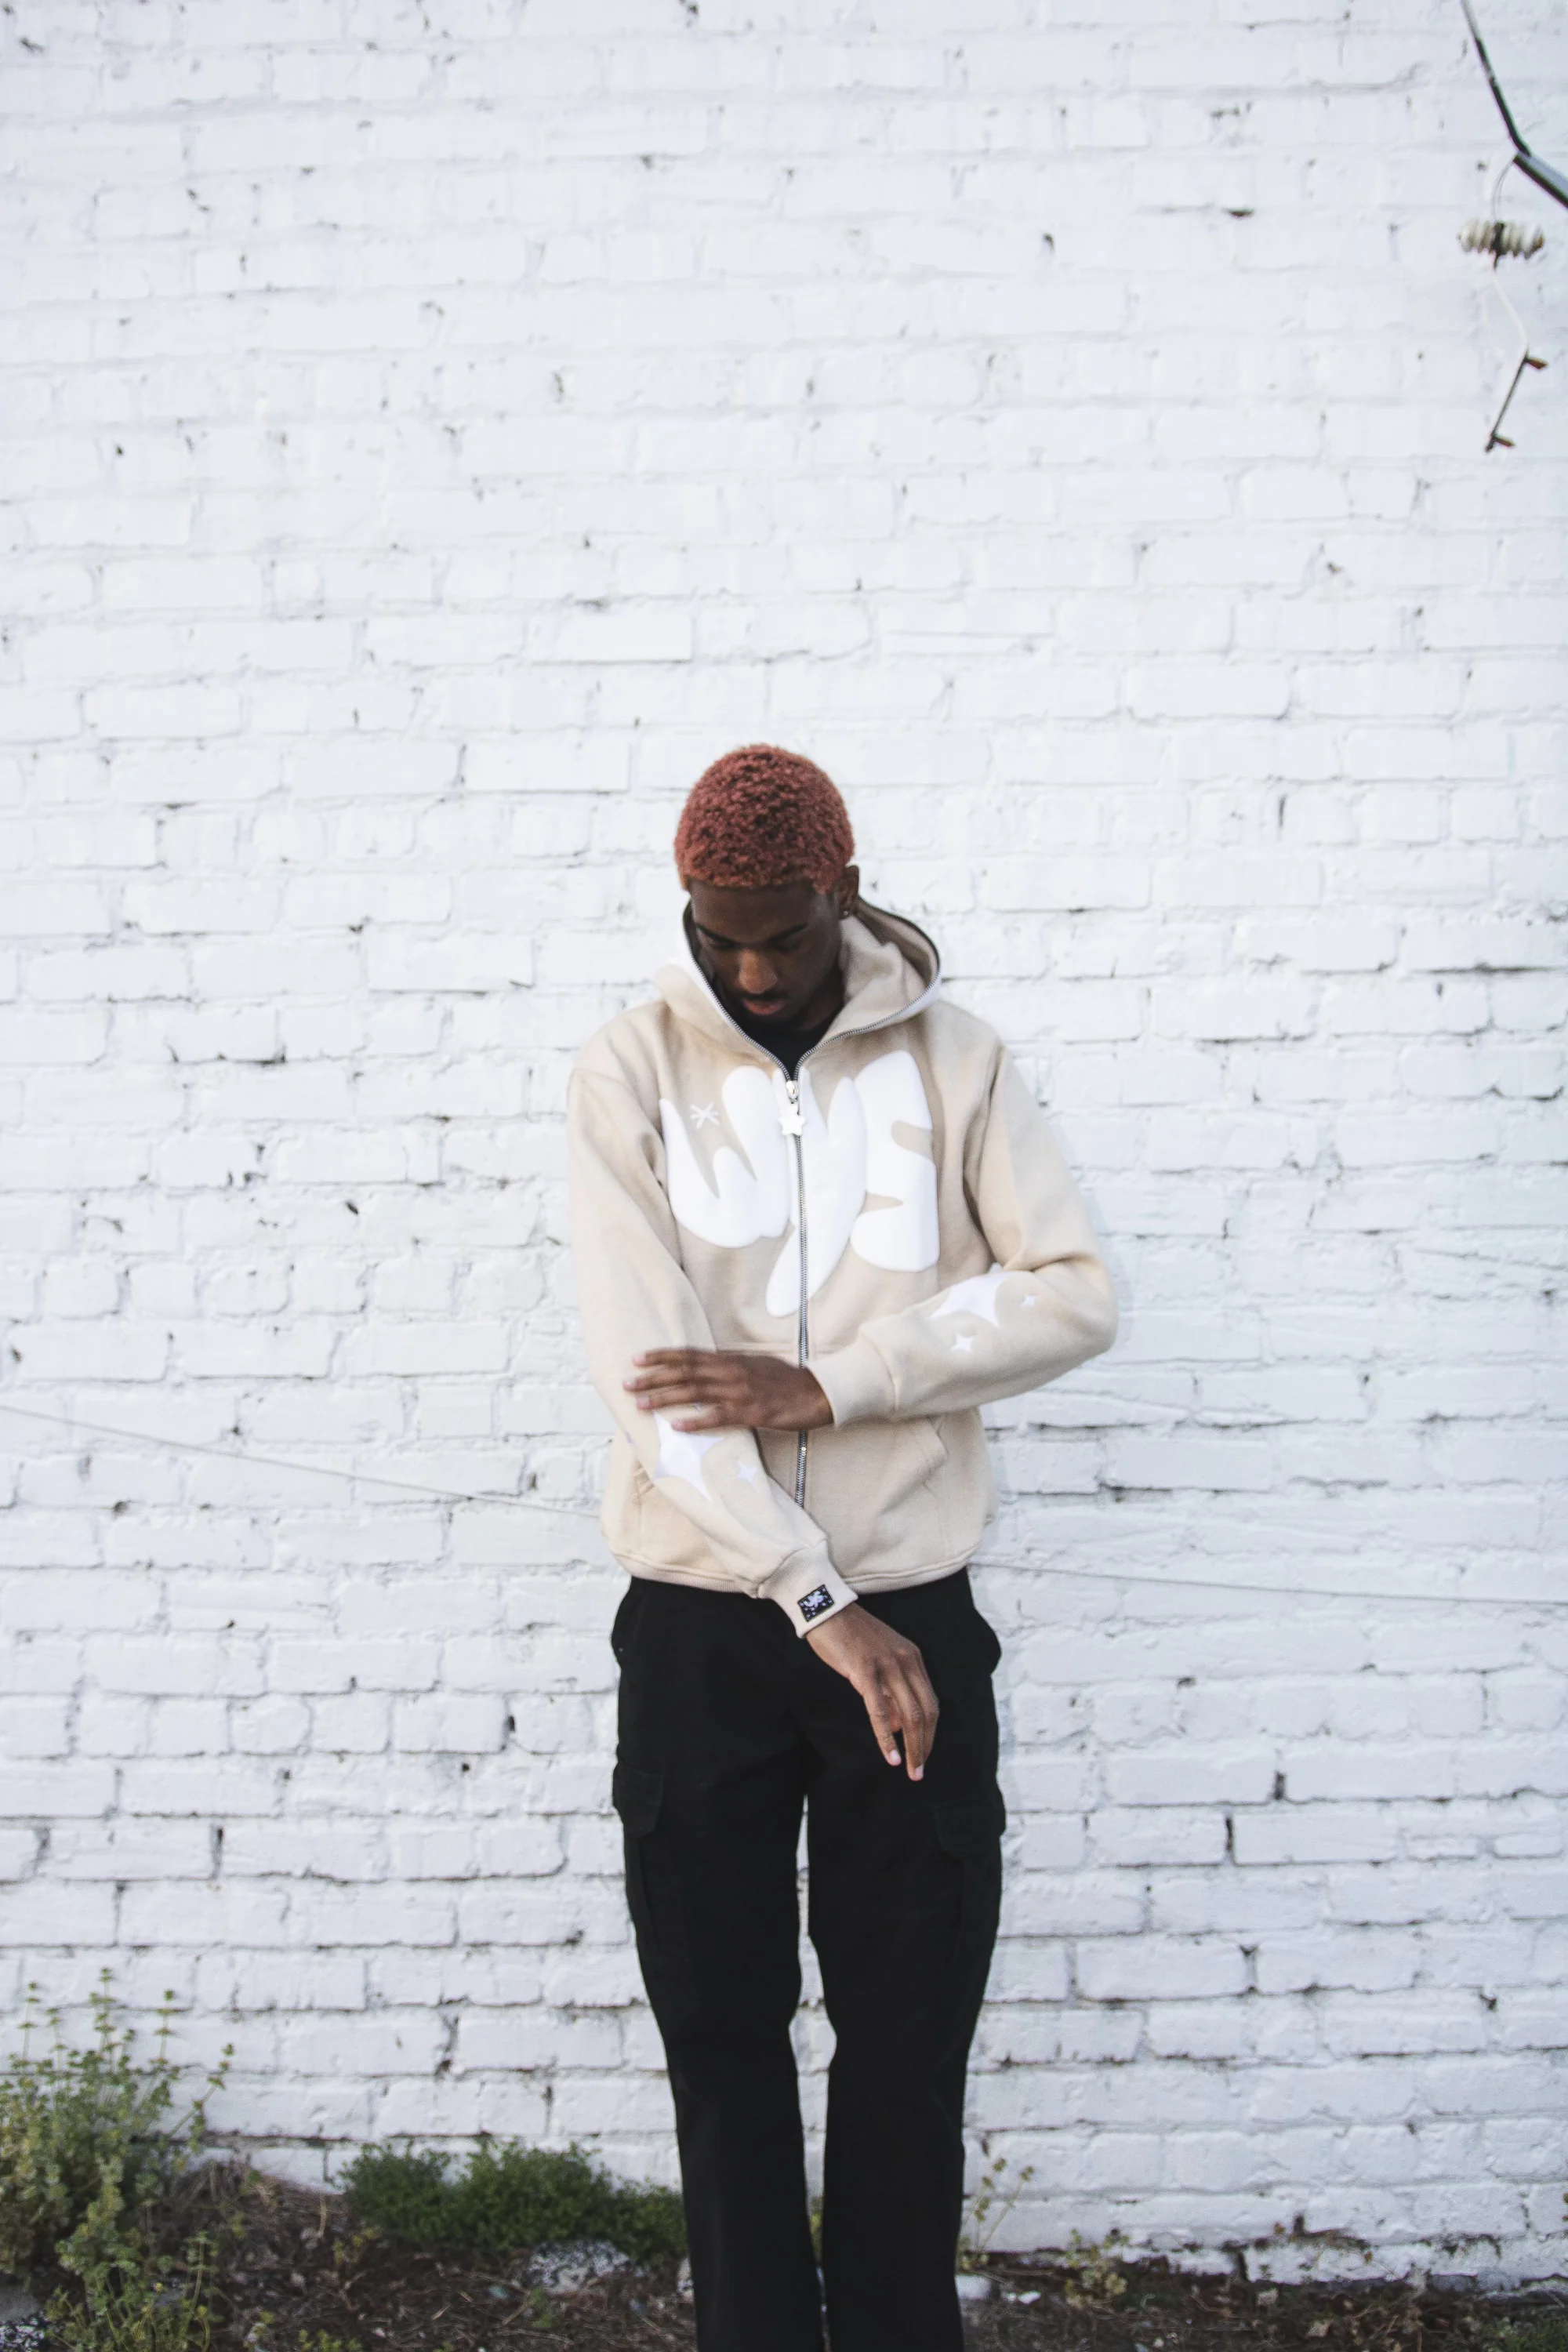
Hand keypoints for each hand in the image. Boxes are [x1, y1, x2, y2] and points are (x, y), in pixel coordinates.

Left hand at [625, 1349, 833, 1432]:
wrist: (817, 1392)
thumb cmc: (785, 1380)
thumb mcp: (755, 1364)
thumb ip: (729, 1366)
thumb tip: (704, 1368)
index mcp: (731, 1359)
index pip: (689, 1355)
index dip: (662, 1356)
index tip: (637, 1359)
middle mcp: (732, 1372)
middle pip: (685, 1372)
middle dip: (654, 1378)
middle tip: (628, 1383)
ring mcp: (741, 1392)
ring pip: (695, 1393)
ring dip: (665, 1398)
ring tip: (641, 1404)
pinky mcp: (752, 1412)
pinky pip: (719, 1417)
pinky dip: (696, 1421)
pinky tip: (677, 1425)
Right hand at [805, 1604, 938, 1780]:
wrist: (826, 1609)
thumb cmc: (848, 1637)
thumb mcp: (878, 1661)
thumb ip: (891, 1690)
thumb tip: (899, 1725)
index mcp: (912, 1657)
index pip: (930, 1702)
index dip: (930, 1732)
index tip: (924, 1754)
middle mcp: (906, 1661)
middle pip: (926, 1712)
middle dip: (925, 1745)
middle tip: (920, 1772)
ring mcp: (887, 1665)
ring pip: (909, 1714)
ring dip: (913, 1747)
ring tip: (911, 1770)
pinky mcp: (865, 1670)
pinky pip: (880, 1711)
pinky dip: (887, 1737)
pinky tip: (891, 1756)